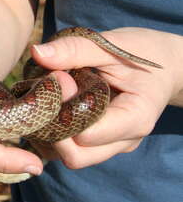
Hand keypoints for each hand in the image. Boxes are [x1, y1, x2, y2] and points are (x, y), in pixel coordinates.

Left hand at [30, 27, 182, 169]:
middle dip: (52, 127)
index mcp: (134, 119)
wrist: (164, 65)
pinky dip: (52, 132)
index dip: (64, 110)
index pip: (86, 135)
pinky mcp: (97, 143)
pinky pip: (66, 149)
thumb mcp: (110, 45)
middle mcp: (123, 141)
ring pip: (66, 156)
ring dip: (49, 131)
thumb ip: (75, 50)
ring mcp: (110, 146)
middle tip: (49, 91)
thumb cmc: (140, 52)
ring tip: (51, 97)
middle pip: (75, 156)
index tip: (59, 78)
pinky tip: (52, 104)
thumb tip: (37, 52)